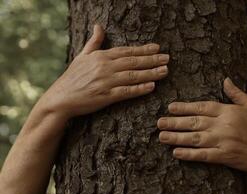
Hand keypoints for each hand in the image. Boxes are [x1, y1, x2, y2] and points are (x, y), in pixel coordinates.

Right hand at [39, 25, 169, 118]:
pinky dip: (139, 89)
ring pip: (133, 76)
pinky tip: (152, 86)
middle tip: (167, 58)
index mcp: (101, 56)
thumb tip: (99, 26)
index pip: (126, 51)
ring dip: (150, 73)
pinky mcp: (106, 96)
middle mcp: (105, 67)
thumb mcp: (82, 56)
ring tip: (165, 71)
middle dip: (152, 60)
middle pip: (133, 62)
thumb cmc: (72, 77)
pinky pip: (126, 92)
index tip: (157, 48)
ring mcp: (106, 82)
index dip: (143, 49)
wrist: (60, 98)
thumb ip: (94, 42)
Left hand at [157, 78, 246, 175]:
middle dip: (174, 122)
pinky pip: (204, 155)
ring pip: (195, 138)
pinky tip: (176, 153)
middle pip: (194, 122)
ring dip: (176, 137)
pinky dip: (189, 154)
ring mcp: (224, 141)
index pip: (202, 107)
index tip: (170, 107)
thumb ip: (236, 94)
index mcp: (229, 111)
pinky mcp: (226, 156)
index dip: (185, 107)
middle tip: (159, 122)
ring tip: (161, 136)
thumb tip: (225, 79)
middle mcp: (224, 125)